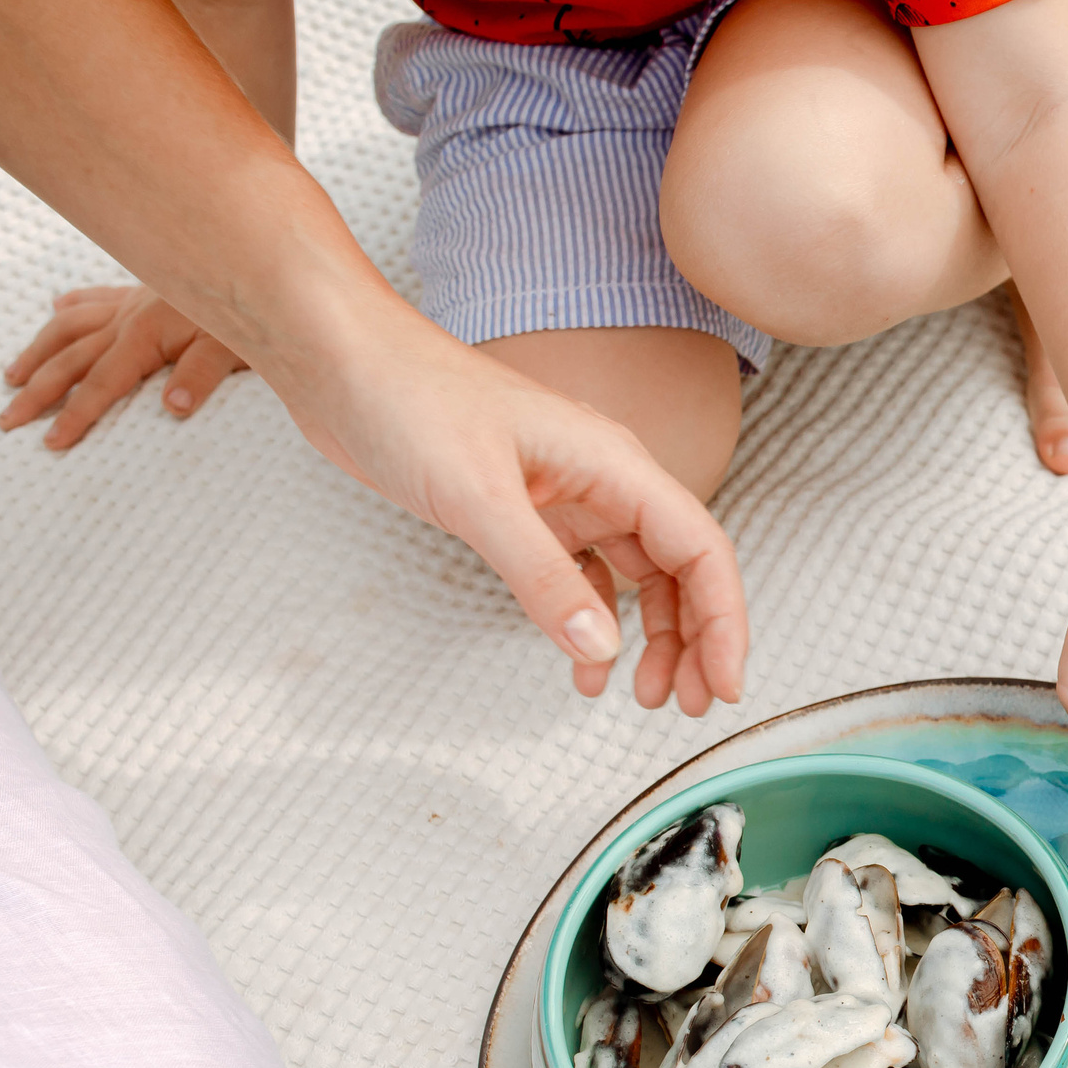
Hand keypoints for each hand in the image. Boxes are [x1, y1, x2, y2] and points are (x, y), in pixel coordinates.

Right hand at [0, 285, 247, 446]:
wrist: (254, 265)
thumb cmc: (250, 310)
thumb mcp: (233, 348)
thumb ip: (202, 375)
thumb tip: (174, 407)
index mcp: (144, 336)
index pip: (100, 384)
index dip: (75, 414)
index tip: (51, 441)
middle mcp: (128, 318)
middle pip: (71, 359)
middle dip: (38, 392)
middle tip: (9, 419)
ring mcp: (132, 303)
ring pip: (70, 326)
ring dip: (40, 350)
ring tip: (14, 375)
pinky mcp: (144, 292)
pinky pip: (98, 298)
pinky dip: (74, 305)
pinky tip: (57, 307)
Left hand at [280, 309, 749, 714]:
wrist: (343, 361)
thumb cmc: (408, 397)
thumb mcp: (477, 496)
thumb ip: (541, 576)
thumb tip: (598, 646)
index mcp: (615, 464)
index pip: (701, 549)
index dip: (724, 621)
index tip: (724, 684)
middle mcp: (605, 480)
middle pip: (682, 569)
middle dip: (696, 640)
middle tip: (687, 706)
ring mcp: (569, 495)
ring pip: (639, 577)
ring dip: (651, 638)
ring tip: (644, 695)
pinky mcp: (530, 511)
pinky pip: (585, 576)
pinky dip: (592, 624)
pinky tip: (584, 666)